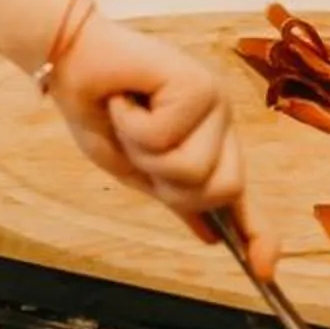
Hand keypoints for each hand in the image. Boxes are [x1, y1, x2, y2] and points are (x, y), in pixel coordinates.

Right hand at [47, 10, 274, 277]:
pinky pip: (167, 138)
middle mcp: (218, 122)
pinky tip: (122, 98)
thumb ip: (174, 194)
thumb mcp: (134, 167)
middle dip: (168, 184)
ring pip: (193, 170)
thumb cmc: (95, 107)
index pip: (240, 196)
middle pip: (222, 190)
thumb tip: (212, 237)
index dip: (256, 233)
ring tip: (126, 116)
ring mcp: (212, 101)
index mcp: (207, 142)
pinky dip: (132, 125)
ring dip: (144, 153)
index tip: (263, 270)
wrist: (66, 58)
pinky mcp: (196, 83)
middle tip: (136, 144)